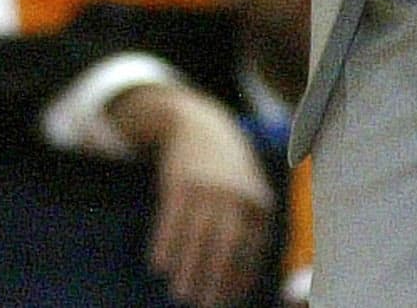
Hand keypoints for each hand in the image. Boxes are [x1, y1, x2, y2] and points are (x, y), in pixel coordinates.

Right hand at [111, 83, 274, 307]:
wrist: (202, 125)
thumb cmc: (231, 173)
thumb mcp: (251, 195)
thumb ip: (252, 232)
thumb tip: (244, 285)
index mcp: (257, 204)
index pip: (249, 252)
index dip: (237, 280)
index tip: (224, 303)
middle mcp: (234, 196)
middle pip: (223, 247)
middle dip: (211, 280)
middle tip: (199, 305)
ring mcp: (206, 186)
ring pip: (196, 236)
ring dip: (186, 268)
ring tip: (178, 292)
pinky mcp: (180, 180)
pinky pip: (171, 218)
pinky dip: (165, 243)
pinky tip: (159, 264)